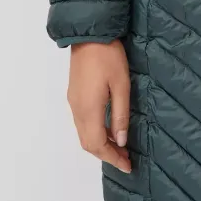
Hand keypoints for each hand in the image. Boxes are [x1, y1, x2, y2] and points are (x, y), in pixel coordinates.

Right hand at [66, 39, 131, 172]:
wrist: (89, 34)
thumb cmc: (109, 57)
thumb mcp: (121, 85)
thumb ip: (120, 115)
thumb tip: (121, 141)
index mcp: (88, 110)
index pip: (98, 144)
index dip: (112, 158)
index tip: (128, 166)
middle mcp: (77, 110)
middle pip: (88, 143)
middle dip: (106, 155)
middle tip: (125, 159)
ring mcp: (73, 102)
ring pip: (83, 134)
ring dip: (100, 144)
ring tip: (119, 147)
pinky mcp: (74, 95)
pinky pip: (82, 123)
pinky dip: (94, 132)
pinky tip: (109, 128)